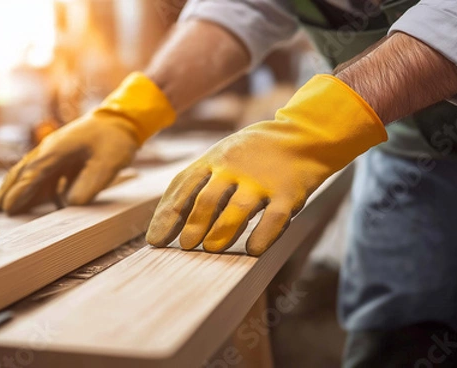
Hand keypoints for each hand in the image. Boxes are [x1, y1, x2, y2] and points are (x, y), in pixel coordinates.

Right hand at [0, 113, 137, 214]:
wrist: (122, 118)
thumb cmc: (115, 139)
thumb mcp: (107, 165)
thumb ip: (88, 186)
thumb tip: (70, 204)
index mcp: (57, 149)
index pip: (32, 174)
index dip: (19, 193)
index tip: (8, 208)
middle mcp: (51, 149)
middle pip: (24, 171)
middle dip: (11, 189)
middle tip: (0, 207)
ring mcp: (57, 150)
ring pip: (32, 171)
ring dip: (22, 187)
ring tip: (11, 205)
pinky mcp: (65, 154)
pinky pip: (46, 172)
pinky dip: (37, 184)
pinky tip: (38, 198)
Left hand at [146, 75, 386, 255]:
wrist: (302, 135)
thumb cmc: (252, 153)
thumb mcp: (221, 156)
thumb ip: (199, 182)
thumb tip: (170, 221)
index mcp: (213, 159)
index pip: (182, 188)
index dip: (166, 216)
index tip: (154, 241)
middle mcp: (234, 168)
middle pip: (207, 199)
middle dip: (192, 225)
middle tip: (185, 247)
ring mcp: (261, 180)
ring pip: (237, 209)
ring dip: (221, 232)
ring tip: (211, 249)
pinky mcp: (288, 192)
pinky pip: (274, 217)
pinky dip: (263, 235)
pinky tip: (253, 250)